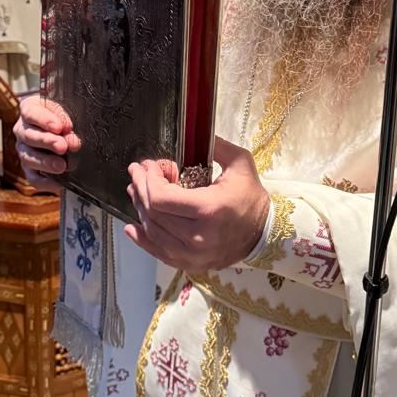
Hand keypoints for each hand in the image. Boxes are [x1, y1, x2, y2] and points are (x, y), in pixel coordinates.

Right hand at [13, 96, 80, 191]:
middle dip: (47, 142)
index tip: (59, 127)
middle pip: (30, 136)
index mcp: (29, 109)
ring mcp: (24, 150)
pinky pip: (33, 177)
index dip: (44, 120)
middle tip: (63, 146)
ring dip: (46, 162)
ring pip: (29, 157)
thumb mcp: (65, 107)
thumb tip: (69, 133)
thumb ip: (65, 118)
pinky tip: (58, 183)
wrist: (61, 126)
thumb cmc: (63, 114)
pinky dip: (45, 182)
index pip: (32, 113)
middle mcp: (22, 130)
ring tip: (62, 166)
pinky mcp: (29, 168)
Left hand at [124, 137, 269, 271]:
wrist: (264, 233)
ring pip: (153, 232)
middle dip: (140, 189)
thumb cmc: (251, 196)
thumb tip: (195, 132)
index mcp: (209, 209)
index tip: (149, 165)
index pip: (161, 198)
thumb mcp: (240, 163)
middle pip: (154, 213)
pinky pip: (159, 253)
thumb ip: (216, 146)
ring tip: (135, 192)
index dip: (148, 180)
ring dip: (139, 210)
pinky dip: (143, 240)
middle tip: (137, 173)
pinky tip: (133, 227)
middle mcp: (199, 236)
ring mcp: (194, 254)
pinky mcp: (192, 264)